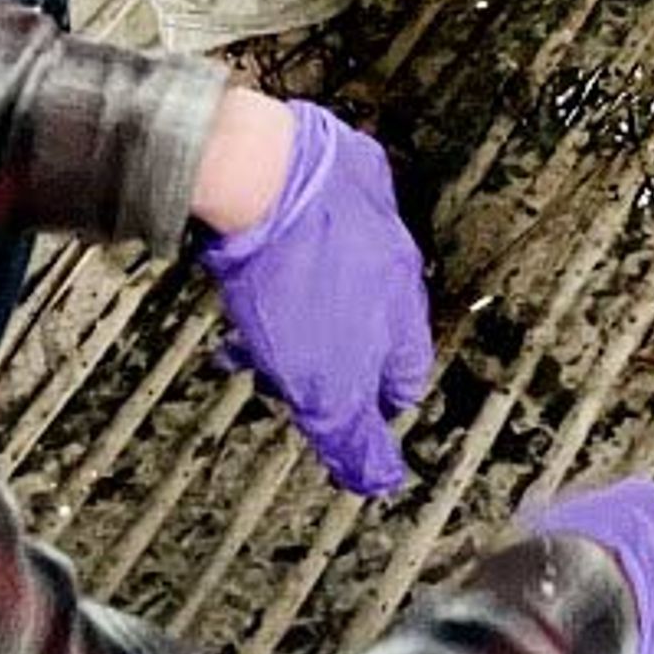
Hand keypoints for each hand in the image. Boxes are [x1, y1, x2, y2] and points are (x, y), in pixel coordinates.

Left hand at [198, 100, 435, 497]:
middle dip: (326, 359)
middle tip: (280, 374)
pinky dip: (294, 253)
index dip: (371, 406)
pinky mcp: (338, 173)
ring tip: (249, 327)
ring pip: (344, 279)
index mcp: (399, 310)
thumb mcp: (319, 380)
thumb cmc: (293, 275)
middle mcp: (394, 261)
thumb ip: (352, 434)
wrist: (262, 170)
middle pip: (370, 328)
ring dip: (302, 311)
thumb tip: (382, 483)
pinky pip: (322, 226)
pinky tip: (259, 262)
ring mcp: (368, 213)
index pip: (404, 377)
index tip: (344, 420)